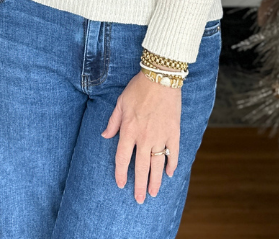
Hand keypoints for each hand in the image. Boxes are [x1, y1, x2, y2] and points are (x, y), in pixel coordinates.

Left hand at [101, 70, 180, 202]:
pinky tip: (169, 173)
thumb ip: (113, 122)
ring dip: (155, 181)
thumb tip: (104, 135)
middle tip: (140, 199)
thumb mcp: (120, 103)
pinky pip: (173, 153)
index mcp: (128, 131)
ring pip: (157, 165)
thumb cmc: (138, 88)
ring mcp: (160, 136)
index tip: (121, 184)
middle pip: (141, 168)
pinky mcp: (173, 132)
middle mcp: (144, 138)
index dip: (121, 174)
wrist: (160, 78)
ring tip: (154, 193)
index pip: (122, 159)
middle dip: (140, 186)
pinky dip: (172, 164)